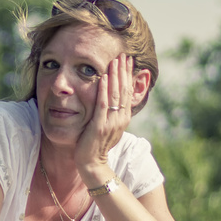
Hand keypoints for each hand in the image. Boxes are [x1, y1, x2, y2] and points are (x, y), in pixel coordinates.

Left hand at [76, 52, 135, 179]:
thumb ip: (111, 114)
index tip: (128, 61)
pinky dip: (103, 90)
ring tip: (115, 61)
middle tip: (124, 55)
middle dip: (124, 71)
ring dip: (115, 76)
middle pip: (124, 90)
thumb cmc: (97, 145)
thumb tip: (113, 100)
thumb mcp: (108, 127)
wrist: (92, 164)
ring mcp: (111, 122)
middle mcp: (120, 118)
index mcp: (123, 118)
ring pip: (115, 94)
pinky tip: (103, 77)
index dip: (128, 76)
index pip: (128, 92)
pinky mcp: (99, 126)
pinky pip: (102, 105)